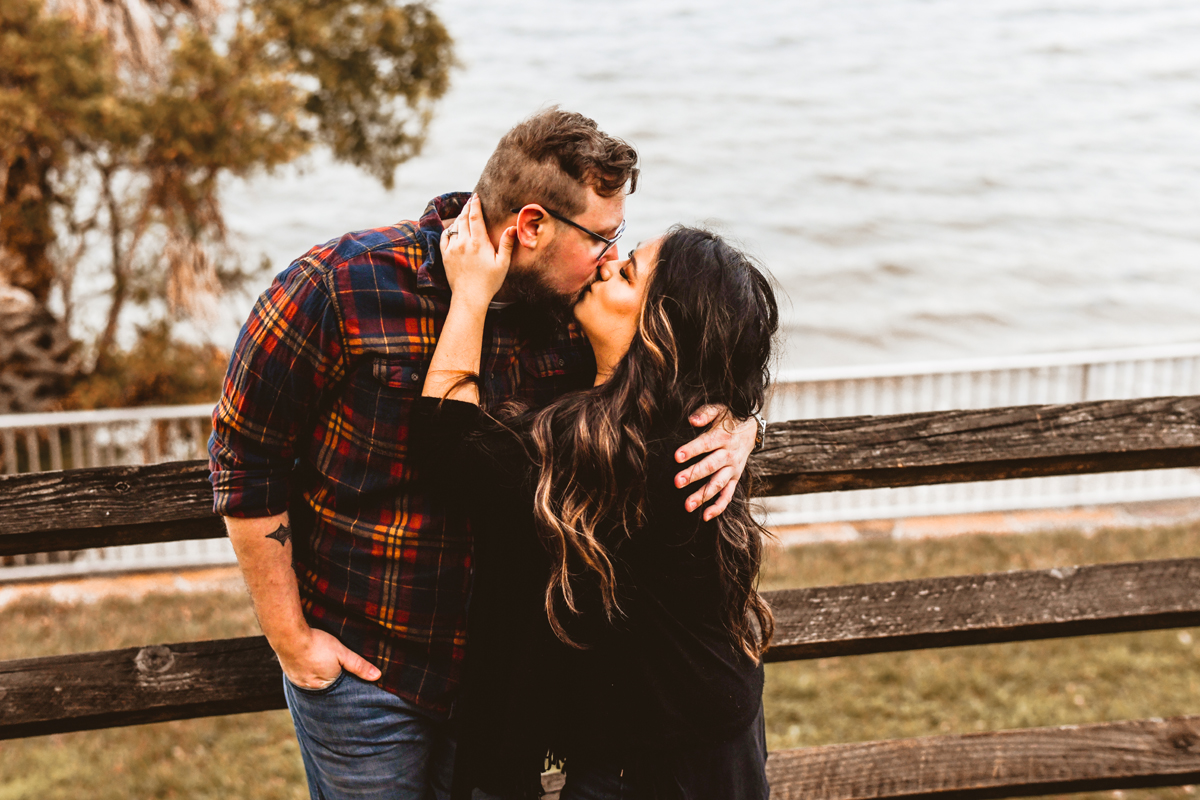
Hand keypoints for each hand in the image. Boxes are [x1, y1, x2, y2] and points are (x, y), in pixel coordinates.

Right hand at [274, 625, 381, 688]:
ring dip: (316, 673)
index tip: (344, 670)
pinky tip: (308, 660)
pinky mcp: (288, 673)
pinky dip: (305, 669)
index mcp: (325, 686)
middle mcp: (310, 688)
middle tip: (330, 663)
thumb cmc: (317, 644)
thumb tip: (377, 676)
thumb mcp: (342, 653)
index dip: (343, 678)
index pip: (339, 687)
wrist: (288, 635)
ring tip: (320, 662)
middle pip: (325, 684)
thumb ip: (359, 665)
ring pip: (312, 680)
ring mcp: (297, 681)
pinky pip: (300, 675)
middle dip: (329, 677)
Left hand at [439, 194, 513, 305]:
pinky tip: (454, 229)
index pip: (475, 216)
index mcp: (479, 242)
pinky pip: (445, 236)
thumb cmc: (489, 282)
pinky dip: (450, 230)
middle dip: (467, 207)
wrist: (469, 297)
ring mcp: (453, 248)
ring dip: (460, 217)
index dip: (475, 204)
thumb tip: (512, 228)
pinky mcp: (445, 255)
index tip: (476, 196)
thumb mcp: (502, 264)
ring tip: (464, 212)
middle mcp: (464, 242)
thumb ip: (507, 244)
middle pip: (463, 218)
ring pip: (454, 226)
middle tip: (471, 200)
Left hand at [673, 405, 758, 520]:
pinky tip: (705, 516)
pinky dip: (719, 507)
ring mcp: (733, 469)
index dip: (692, 450)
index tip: (677, 456)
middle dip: (694, 475)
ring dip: (703, 495)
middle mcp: (729, 455)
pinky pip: (728, 495)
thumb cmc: (729, 418)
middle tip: (677, 482)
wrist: (751, 429)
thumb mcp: (720, 409)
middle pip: (711, 466)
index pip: (706, 444)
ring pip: (718, 484)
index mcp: (723, 437)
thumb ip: (705, 413)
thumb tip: (692, 419)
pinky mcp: (735, 478)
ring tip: (687, 505)